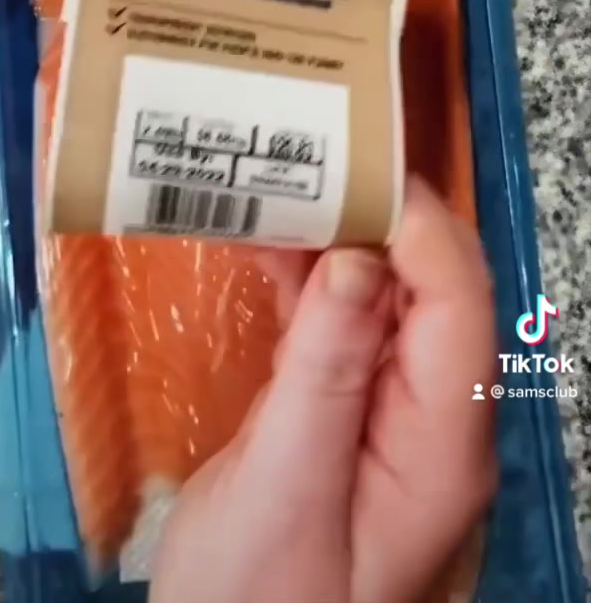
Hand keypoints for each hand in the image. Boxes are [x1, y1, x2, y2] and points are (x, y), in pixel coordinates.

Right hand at [150, 177, 497, 602]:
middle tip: (304, 155)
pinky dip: (305, 276)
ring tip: (276, 179)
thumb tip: (354, 258)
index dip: (416, 226)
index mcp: (443, 443)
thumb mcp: (284, 489)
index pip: (459, 305)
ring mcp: (387, 412)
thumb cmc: (255, 599)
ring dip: (334, 237)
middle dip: (375, 217)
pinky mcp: (342, 411)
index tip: (351, 163)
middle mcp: (431, 417)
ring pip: (381, 297)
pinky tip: (264, 238)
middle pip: (429, 290)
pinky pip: (338, 325)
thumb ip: (323, 374)